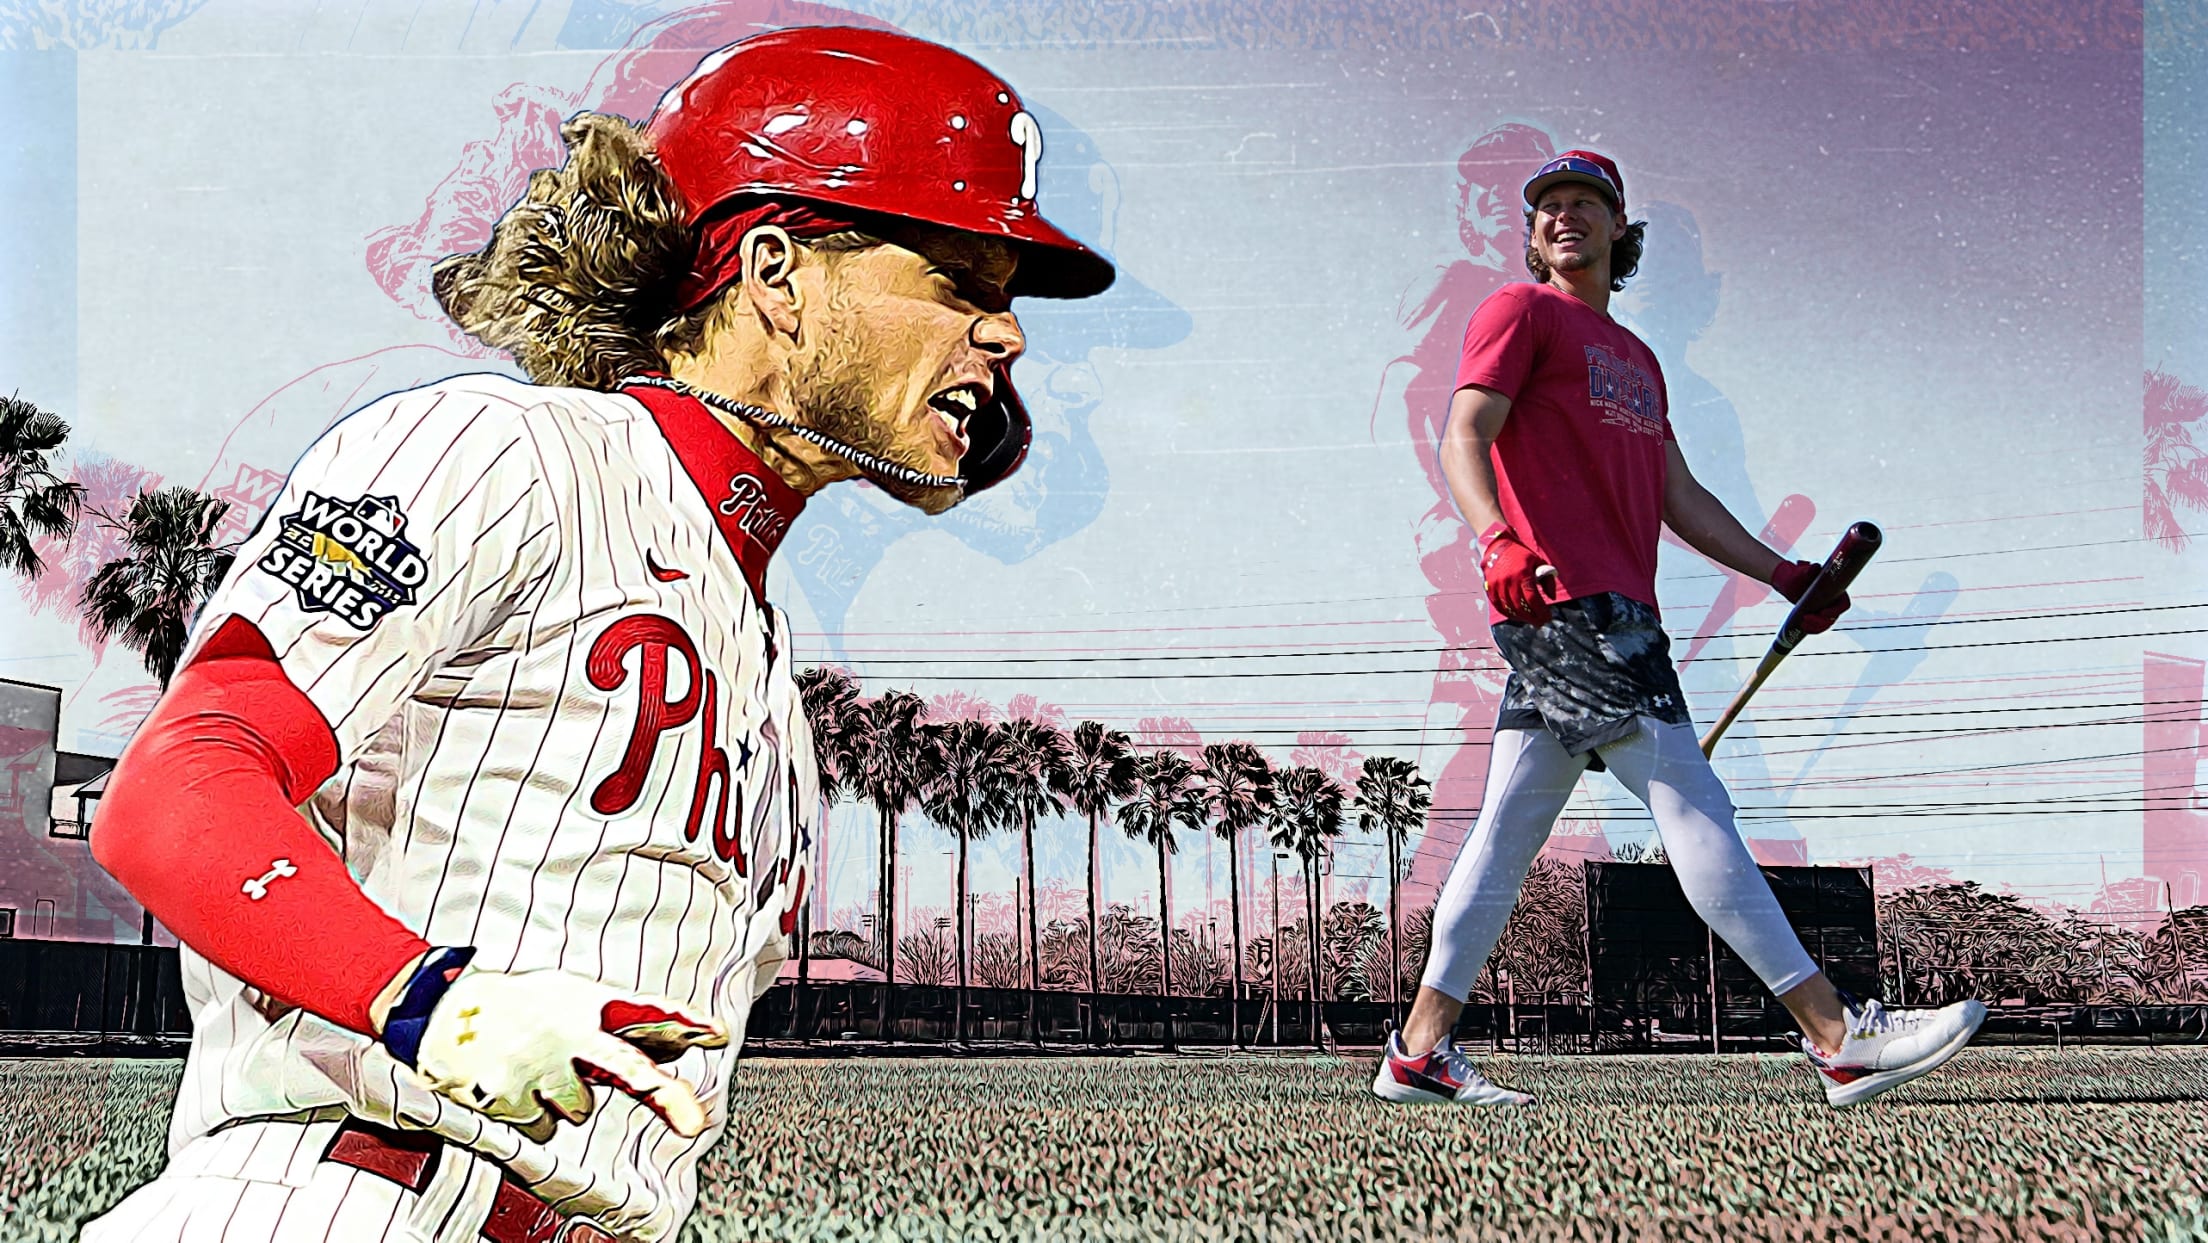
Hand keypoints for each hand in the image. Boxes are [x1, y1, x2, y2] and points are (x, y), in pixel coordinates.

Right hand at [393, 964, 728, 1140]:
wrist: (439, 1012)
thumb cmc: (514, 1004)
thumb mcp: (568, 996)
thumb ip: (616, 1022)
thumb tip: (672, 1048)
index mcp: (583, 1002)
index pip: (642, 1009)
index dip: (681, 1021)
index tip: (714, 1032)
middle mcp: (564, 1033)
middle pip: (625, 1069)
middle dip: (666, 1096)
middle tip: (695, 1122)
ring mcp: (536, 1068)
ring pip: (580, 1110)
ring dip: (565, 1099)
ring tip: (536, 1070)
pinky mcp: (507, 1099)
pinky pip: (543, 1126)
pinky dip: (532, 1114)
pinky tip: (513, 1087)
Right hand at [1478, 525, 1557, 625]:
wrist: (1498, 546)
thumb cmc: (1522, 555)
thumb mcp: (1539, 562)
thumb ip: (1547, 580)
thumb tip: (1551, 598)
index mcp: (1523, 574)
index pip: (1533, 600)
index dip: (1541, 612)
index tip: (1548, 617)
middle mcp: (1509, 581)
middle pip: (1522, 607)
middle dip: (1533, 618)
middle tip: (1540, 622)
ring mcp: (1497, 585)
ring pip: (1510, 609)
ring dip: (1522, 617)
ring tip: (1530, 620)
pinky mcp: (1489, 588)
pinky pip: (1499, 606)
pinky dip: (1508, 613)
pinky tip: (1517, 616)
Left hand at [1771, 559, 1849, 633]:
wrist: (1792, 582)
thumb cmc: (1801, 575)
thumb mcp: (1805, 572)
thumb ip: (1811, 570)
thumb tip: (1815, 567)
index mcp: (1837, 592)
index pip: (1844, 605)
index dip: (1836, 610)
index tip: (1822, 612)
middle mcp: (1834, 603)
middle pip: (1834, 618)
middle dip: (1821, 621)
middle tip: (1806, 617)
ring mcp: (1826, 611)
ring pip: (1826, 624)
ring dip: (1815, 627)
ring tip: (1802, 622)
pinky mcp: (1818, 617)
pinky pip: (1819, 627)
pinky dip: (1812, 629)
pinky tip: (1803, 627)